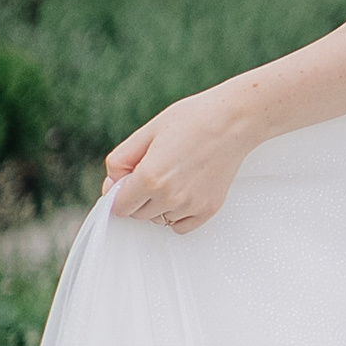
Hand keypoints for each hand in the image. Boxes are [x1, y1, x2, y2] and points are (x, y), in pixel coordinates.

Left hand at [102, 84, 261, 232]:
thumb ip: (120, 161)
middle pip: (137, 215)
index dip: (120, 192)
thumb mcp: (147, 132)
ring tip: (175, 176)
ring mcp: (190, 206)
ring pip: (158, 220)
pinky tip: (185, 190)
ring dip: (159, 205)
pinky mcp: (208, 209)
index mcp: (149, 178)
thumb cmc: (193, 120)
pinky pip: (180, 226)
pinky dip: (178, 214)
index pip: (118, 207)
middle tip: (156, 170)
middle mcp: (169, 197)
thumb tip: (111, 186)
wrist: (234, 120)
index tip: (131, 178)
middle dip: (139, 197)